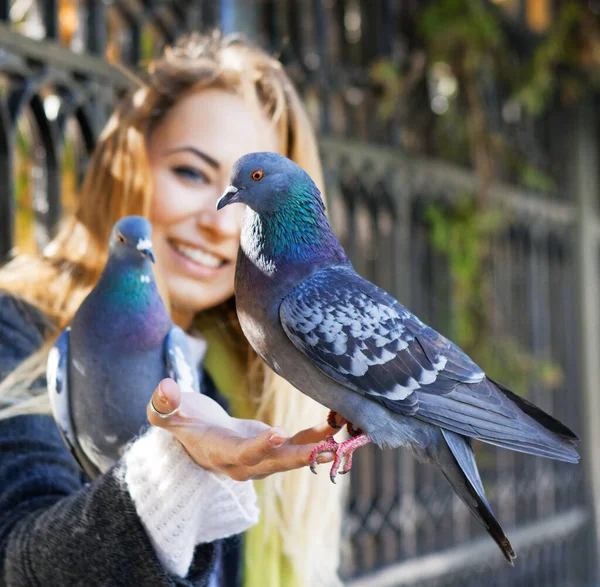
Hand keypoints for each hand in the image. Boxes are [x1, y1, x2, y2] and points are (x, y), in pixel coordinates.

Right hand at [147, 378, 336, 480]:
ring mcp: (261, 457)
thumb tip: (164, 389)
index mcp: (219, 453)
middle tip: (327, 450)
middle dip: (300, 458)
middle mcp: (243, 462)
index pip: (240, 454)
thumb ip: (163, 405)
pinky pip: (297, 445)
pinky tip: (336, 425)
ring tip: (341, 437)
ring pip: (290, 457)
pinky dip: (316, 437)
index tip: (277, 434)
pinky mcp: (273, 447)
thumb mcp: (167, 412)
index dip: (257, 447)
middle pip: (273, 463)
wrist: (199, 434)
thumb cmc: (183, 419)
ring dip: (316, 448)